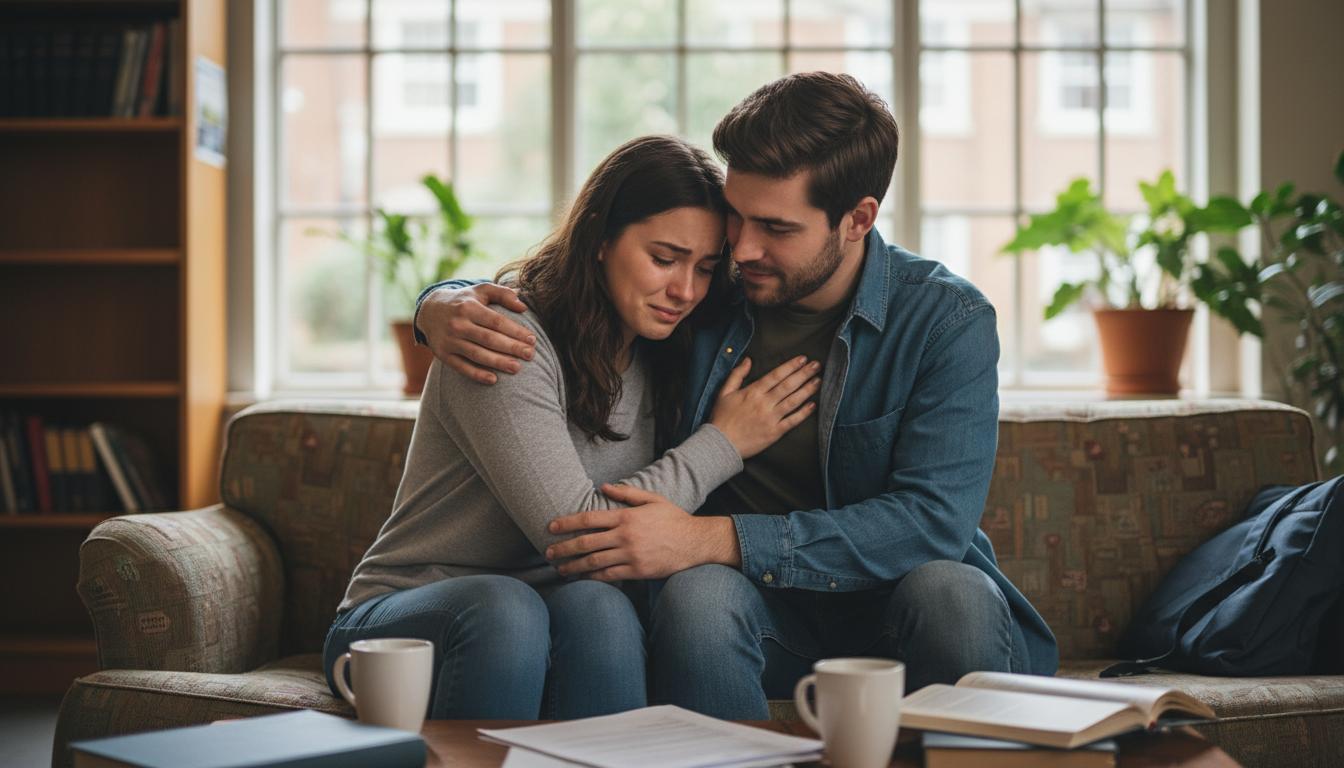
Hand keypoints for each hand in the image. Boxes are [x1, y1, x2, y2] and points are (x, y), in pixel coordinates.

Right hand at [417, 284, 534, 383]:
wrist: (429, 310)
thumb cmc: (464, 301)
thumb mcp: (481, 290)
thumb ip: (503, 294)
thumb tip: (524, 306)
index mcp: (469, 307)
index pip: (496, 321)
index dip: (515, 331)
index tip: (532, 339)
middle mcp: (458, 324)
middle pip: (489, 339)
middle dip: (511, 348)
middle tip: (530, 355)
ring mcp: (449, 340)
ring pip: (477, 354)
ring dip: (498, 362)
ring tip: (517, 368)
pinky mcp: (443, 354)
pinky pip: (461, 367)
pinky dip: (477, 374)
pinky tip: (493, 380)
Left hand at [544, 484, 740, 579]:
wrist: (695, 542)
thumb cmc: (673, 519)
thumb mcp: (652, 499)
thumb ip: (627, 493)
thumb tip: (603, 486)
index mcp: (626, 517)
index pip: (589, 519)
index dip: (567, 523)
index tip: (551, 527)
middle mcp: (625, 536)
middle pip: (586, 542)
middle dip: (564, 548)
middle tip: (548, 552)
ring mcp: (630, 555)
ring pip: (594, 562)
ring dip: (573, 566)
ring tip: (560, 568)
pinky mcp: (636, 571)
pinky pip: (608, 575)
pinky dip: (592, 578)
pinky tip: (582, 578)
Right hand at [709, 356, 820, 457]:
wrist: (720, 444)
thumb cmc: (721, 418)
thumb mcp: (724, 392)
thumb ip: (737, 374)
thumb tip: (748, 360)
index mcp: (753, 392)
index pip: (776, 375)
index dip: (791, 366)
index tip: (802, 359)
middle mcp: (764, 403)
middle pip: (788, 385)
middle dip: (804, 374)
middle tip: (817, 365)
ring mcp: (771, 418)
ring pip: (793, 401)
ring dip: (807, 390)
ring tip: (818, 381)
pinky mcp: (774, 433)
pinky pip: (792, 421)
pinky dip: (803, 413)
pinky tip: (813, 405)